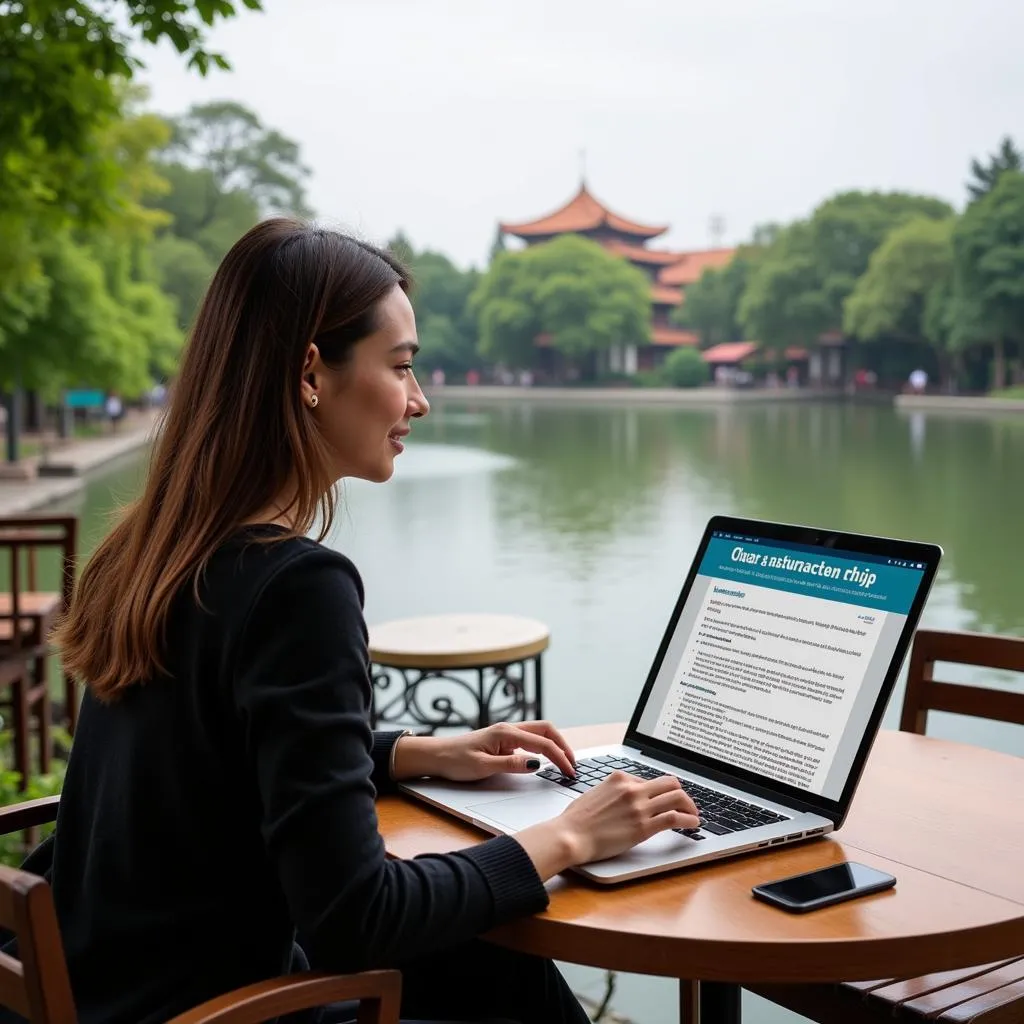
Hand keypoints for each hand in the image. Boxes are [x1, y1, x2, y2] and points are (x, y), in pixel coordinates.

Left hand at [391, 721, 575, 782]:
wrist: (436, 756)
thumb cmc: (455, 761)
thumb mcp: (482, 767)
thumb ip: (511, 764)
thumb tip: (536, 763)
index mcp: (506, 733)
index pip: (542, 743)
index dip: (559, 757)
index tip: (570, 772)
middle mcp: (509, 728)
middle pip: (546, 730)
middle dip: (563, 745)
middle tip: (572, 764)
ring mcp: (507, 733)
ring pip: (539, 733)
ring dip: (554, 744)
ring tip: (564, 762)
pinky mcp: (504, 740)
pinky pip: (530, 739)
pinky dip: (543, 747)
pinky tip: (546, 760)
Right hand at [515, 771, 700, 877]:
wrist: (571, 835)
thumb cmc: (576, 819)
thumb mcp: (595, 793)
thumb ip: (614, 791)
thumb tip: (624, 796)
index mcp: (620, 778)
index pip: (649, 780)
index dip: (659, 792)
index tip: (664, 800)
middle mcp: (632, 789)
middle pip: (669, 783)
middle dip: (681, 793)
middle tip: (685, 804)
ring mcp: (639, 807)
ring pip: (677, 797)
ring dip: (690, 806)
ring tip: (693, 814)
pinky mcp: (643, 826)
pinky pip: (674, 818)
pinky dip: (688, 820)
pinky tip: (692, 824)